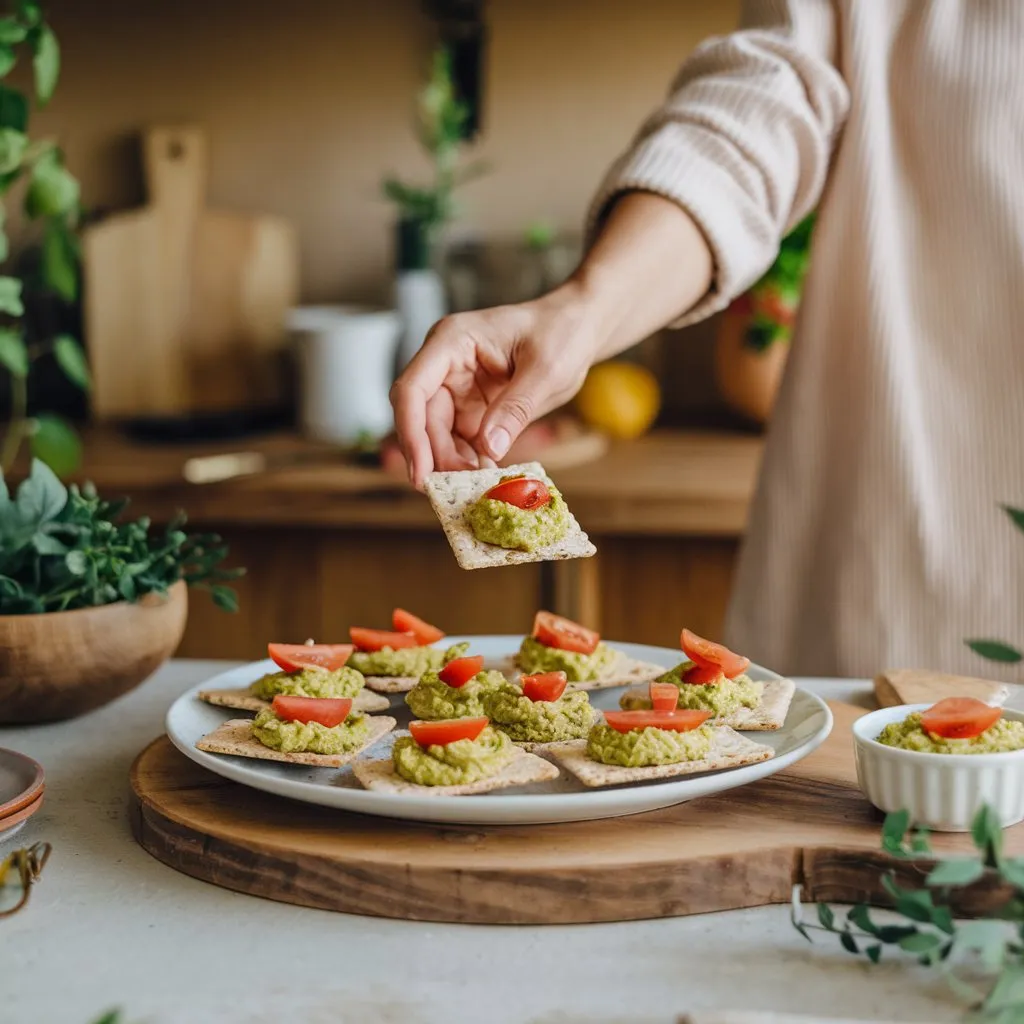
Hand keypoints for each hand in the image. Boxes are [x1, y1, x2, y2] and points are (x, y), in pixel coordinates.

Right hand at [391, 282, 600, 487]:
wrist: (578, 328)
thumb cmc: (562, 332)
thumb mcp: (546, 371)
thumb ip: (515, 408)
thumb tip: (488, 449)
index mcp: (452, 342)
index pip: (412, 390)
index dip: (411, 433)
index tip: (421, 472)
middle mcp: (445, 365)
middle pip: (422, 419)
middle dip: (437, 457)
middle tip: (459, 488)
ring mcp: (457, 387)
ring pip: (438, 435)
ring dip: (452, 462)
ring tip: (478, 484)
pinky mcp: (471, 407)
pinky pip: (460, 440)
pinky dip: (469, 460)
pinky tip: (487, 475)